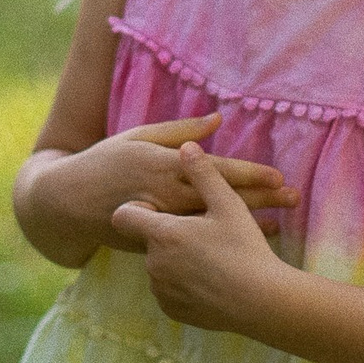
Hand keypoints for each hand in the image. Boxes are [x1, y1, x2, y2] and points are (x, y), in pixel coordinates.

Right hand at [47, 110, 296, 254]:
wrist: (68, 204)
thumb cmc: (106, 162)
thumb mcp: (139, 137)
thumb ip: (180, 131)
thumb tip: (218, 120)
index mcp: (162, 164)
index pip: (213, 170)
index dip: (247, 173)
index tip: (278, 176)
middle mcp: (165, 195)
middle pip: (220, 198)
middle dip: (260, 198)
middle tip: (294, 198)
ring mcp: (162, 221)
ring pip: (213, 222)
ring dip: (248, 222)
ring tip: (282, 223)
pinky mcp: (155, 242)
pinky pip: (197, 240)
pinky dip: (223, 239)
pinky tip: (248, 242)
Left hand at [112, 142, 296, 333]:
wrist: (262, 303)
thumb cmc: (245, 249)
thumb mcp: (228, 205)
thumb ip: (204, 173)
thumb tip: (187, 146)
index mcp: (162, 232)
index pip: (125, 215)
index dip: (141, 208)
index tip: (163, 209)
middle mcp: (153, 262)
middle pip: (147, 240)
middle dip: (168, 235)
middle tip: (202, 234)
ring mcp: (160, 289)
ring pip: (158, 265)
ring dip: (175, 259)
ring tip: (208, 258)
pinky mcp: (170, 310)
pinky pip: (168, 290)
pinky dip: (181, 283)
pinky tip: (207, 279)